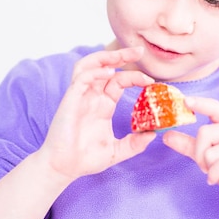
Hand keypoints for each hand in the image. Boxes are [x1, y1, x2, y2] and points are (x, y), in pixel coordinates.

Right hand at [40, 47, 155, 180]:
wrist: (64, 168)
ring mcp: (80, 97)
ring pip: (89, 65)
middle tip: (140, 51)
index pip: (119, 81)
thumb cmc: (85, 159)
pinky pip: (81, 79)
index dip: (135, 77)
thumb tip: (154, 135)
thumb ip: (135, 143)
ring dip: (105, 58)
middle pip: (106, 67)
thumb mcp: (117, 151)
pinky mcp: (70, 100)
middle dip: (122, 56)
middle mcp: (91, 97)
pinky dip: (95, 72)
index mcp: (102, 105)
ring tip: (122, 54)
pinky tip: (109, 73)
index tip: (151, 81)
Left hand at [162, 96, 218, 209]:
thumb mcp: (208, 157)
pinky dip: (214, 176)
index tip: (184, 100)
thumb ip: (189, 145)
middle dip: (199, 154)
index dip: (200, 103)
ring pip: (210, 153)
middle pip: (204, 133)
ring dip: (209, 168)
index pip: (215, 107)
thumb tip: (166, 135)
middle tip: (207, 166)